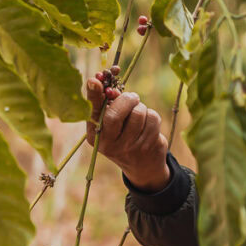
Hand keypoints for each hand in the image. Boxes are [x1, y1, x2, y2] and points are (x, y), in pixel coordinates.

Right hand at [86, 78, 170, 192]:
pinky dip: (152, 116)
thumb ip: (107, 103)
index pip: (93, 112)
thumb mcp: (110, 123)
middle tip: (132, 97)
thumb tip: (104, 82)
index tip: (95, 80)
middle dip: (126, 99)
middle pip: (115, 114)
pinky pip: (152, 119)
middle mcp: (108, 144)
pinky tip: (147, 125)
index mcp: (95, 134)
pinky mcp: (147, 146)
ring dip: (141, 107)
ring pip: (138, 113)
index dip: (93, 95)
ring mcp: (128, 147)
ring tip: (138, 114)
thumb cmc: (123, 135)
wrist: (142, 165)